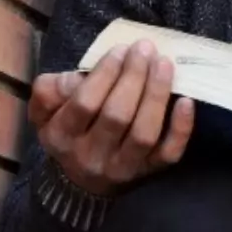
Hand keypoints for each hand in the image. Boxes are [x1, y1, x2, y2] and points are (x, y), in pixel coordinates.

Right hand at [30, 41, 194, 195]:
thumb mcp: (46, 112)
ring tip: (164, 64)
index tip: (121, 49)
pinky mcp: (150, 172)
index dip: (105, 74)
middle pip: (117, 115)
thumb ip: (48, 91)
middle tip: (145, 49)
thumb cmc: (69, 132)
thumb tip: (72, 78)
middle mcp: (90, 156)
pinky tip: (186, 101)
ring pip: (144, 133)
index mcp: (62, 137)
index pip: (85, 103)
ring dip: (156, 94)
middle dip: (134, 77)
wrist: (82, 182)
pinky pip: (169, 153)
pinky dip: (180, 128)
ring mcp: (123, 167)